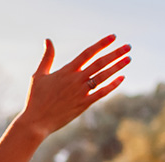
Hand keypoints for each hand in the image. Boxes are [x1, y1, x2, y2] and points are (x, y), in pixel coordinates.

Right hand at [15, 35, 131, 138]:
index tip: (113, 37)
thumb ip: (47, 57)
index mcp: (66, 71)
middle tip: (128, 46)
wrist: (36, 121)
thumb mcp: (38, 75)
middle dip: (115, 53)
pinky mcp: (84, 104)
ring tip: (128, 58)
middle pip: (100, 63)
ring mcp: (81, 92)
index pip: (88, 53)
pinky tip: (122, 78)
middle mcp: (76, 80)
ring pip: (103, 76)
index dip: (101, 44)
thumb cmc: (35, 98)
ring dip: (117, 66)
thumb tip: (48, 40)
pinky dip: (112, 85)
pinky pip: (102, 92)